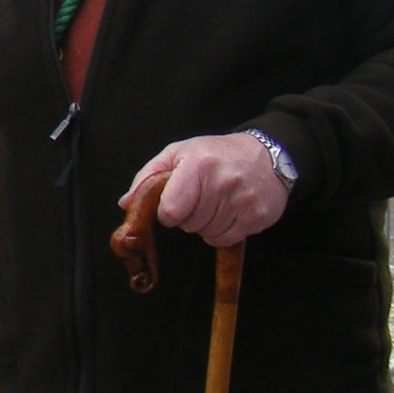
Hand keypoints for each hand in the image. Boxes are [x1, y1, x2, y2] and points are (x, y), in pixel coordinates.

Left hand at [119, 133, 288, 246]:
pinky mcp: (257, 217)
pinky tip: (229, 211)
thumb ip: (149, 177)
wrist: (267, 154)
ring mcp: (242, 201)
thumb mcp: (179, 153)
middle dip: (189, 216)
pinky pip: (225, 239)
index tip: (175, 201)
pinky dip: (222, 231)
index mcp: (199, 165)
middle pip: (189, 224)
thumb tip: (126, 203)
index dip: (168, 211)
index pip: (171, 211)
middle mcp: (223, 183)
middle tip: (201, 197)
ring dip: (206, 224)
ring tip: (216, 202)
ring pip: (207, 234)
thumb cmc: (216, 154)